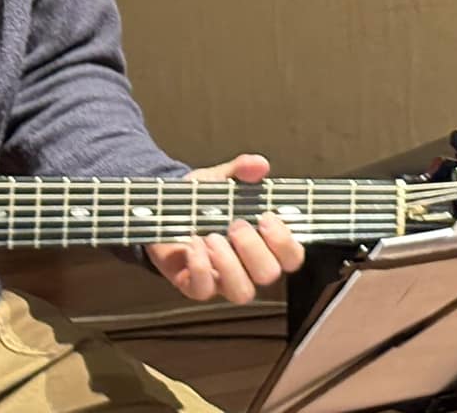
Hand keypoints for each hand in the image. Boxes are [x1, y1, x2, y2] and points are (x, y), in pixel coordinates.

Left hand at [147, 154, 305, 304]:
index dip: (284, 242)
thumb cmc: (201, 200)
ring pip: (242, 292)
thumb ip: (240, 170)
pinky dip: (200, 268)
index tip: (266, 216)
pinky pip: (204, 291)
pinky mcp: (196, 286)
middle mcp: (249, 267)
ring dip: (229, 264)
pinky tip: (193, 244)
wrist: (164, 210)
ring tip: (212, 236)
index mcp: (264, 243)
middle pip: (269, 274)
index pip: (292, 257)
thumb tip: (260, 164)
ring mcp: (223, 281)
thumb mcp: (221, 179)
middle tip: (235, 224)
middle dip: (253, 249)